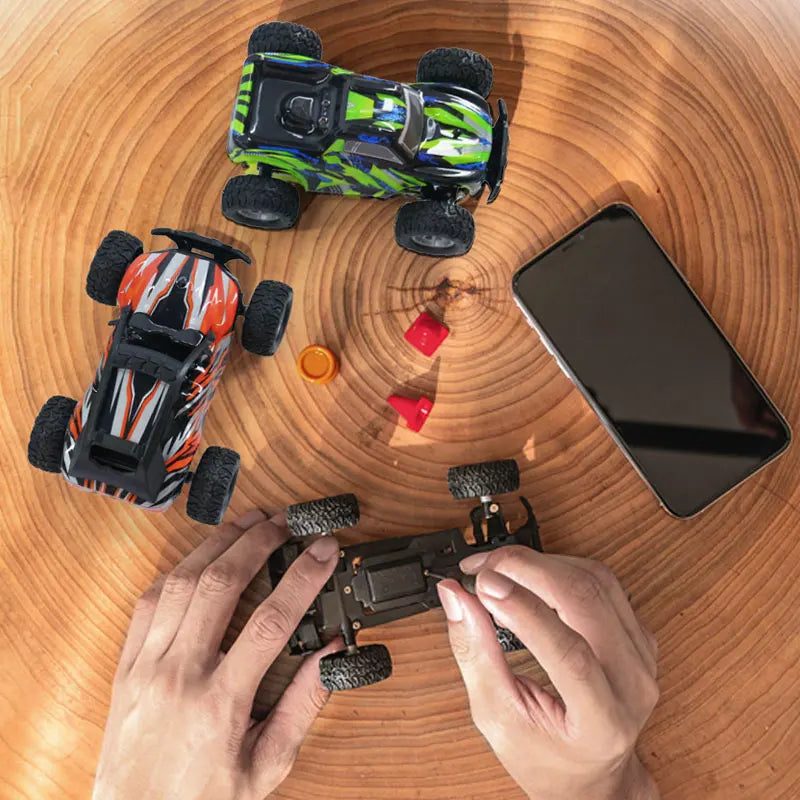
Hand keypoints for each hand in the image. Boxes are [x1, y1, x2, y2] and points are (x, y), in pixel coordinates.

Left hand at [93, 510, 341, 799]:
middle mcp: (179, 674)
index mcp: (220, 702)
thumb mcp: (267, 766)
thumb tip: (330, 656)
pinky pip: (148, 601)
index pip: (271, 620)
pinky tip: (200, 558)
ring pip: (182, 582)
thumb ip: (302, 706)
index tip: (324, 549)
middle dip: (259, 541)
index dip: (303, 577)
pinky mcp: (126, 664)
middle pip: (222, 584)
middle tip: (286, 521)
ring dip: (218, 543)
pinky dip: (178, 570)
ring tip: (248, 522)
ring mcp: (147, 665)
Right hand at [436, 547, 658, 799]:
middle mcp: (633, 685)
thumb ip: (475, 654)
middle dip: (527, 570)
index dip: (524, 610)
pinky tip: (528, 574)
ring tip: (497, 568)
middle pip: (587, 602)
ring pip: (596, 580)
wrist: (591, 774)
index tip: (483, 584)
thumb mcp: (496, 718)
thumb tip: (455, 596)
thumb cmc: (546, 757)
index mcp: (602, 722)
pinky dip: (559, 567)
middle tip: (482, 567)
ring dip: (541, 563)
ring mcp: (642, 655)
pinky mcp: (638, 633)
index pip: (570, 654)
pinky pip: (602, 582)